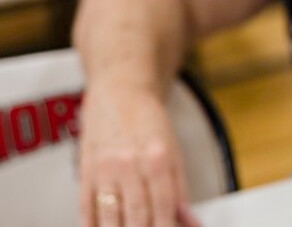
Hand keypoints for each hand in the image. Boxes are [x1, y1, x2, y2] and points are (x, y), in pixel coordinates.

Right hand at [78, 82, 199, 226]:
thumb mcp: (174, 152)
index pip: (164, 206)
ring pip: (110, 216)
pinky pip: (86, 207)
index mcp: (158, 158)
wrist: (120, 92)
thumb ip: (180, 189)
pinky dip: (92, 225)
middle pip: (136, 215)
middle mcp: (131, 164)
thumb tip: (190, 221)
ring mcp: (105, 168)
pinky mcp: (86, 171)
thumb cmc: (149, 121)